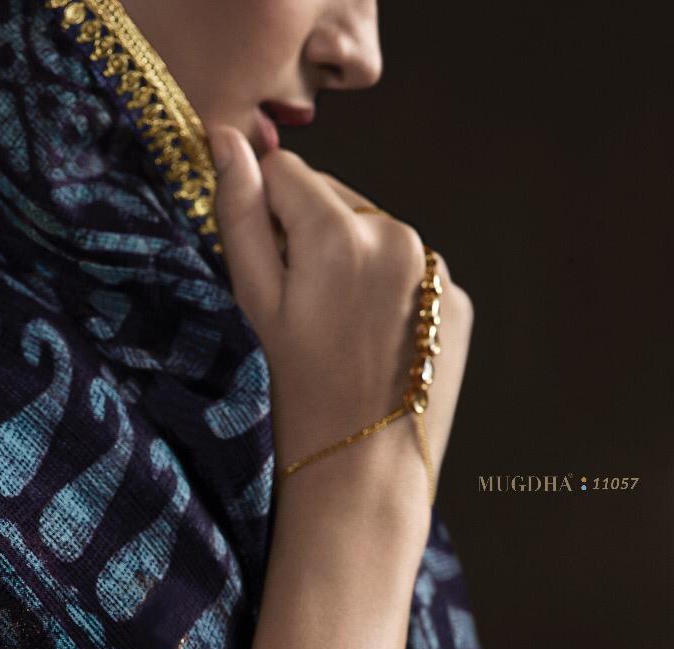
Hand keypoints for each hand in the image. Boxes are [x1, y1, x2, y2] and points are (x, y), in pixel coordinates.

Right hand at [209, 127, 472, 518]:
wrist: (360, 476)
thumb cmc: (290, 395)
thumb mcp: (253, 303)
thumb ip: (240, 214)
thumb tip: (225, 138)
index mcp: (341, 230)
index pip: (288, 171)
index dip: (263, 211)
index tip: (261, 267)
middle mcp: (400, 235)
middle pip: (332, 201)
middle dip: (306, 235)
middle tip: (293, 310)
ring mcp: (437, 270)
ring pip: (370, 236)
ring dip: (344, 261)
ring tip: (331, 331)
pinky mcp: (457, 303)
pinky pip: (407, 273)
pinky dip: (383, 292)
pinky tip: (367, 342)